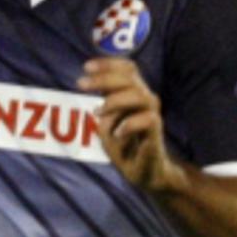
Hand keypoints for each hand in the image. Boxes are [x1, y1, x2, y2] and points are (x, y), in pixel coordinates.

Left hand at [79, 57, 182, 192]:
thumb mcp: (106, 126)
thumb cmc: (124, 147)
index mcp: (133, 95)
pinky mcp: (156, 133)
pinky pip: (149, 119)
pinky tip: (117, 133)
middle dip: (103, 78)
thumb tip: (98, 99)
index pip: (127, 70)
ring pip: (139, 95)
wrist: (143, 172)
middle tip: (80, 84)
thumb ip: (104, 109)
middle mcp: (145, 100)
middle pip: (130, 79)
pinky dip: (129, 124)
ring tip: (97, 113)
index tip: (85, 67)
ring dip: (114, 101)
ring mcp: (152, 115)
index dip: (108, 64)